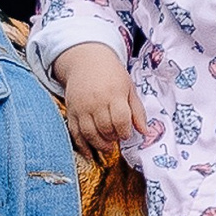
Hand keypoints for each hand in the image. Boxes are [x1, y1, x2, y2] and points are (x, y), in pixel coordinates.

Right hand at [56, 42, 144, 161]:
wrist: (86, 60)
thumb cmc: (112, 75)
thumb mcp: (129, 88)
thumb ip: (137, 111)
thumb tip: (145, 132)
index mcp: (114, 94)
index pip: (120, 119)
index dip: (125, 131)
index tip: (126, 133)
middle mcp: (96, 101)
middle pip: (105, 128)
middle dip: (113, 138)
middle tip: (116, 137)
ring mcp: (81, 107)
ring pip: (90, 134)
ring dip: (100, 144)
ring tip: (107, 146)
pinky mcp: (71, 111)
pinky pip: (75, 133)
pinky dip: (82, 146)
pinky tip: (90, 154)